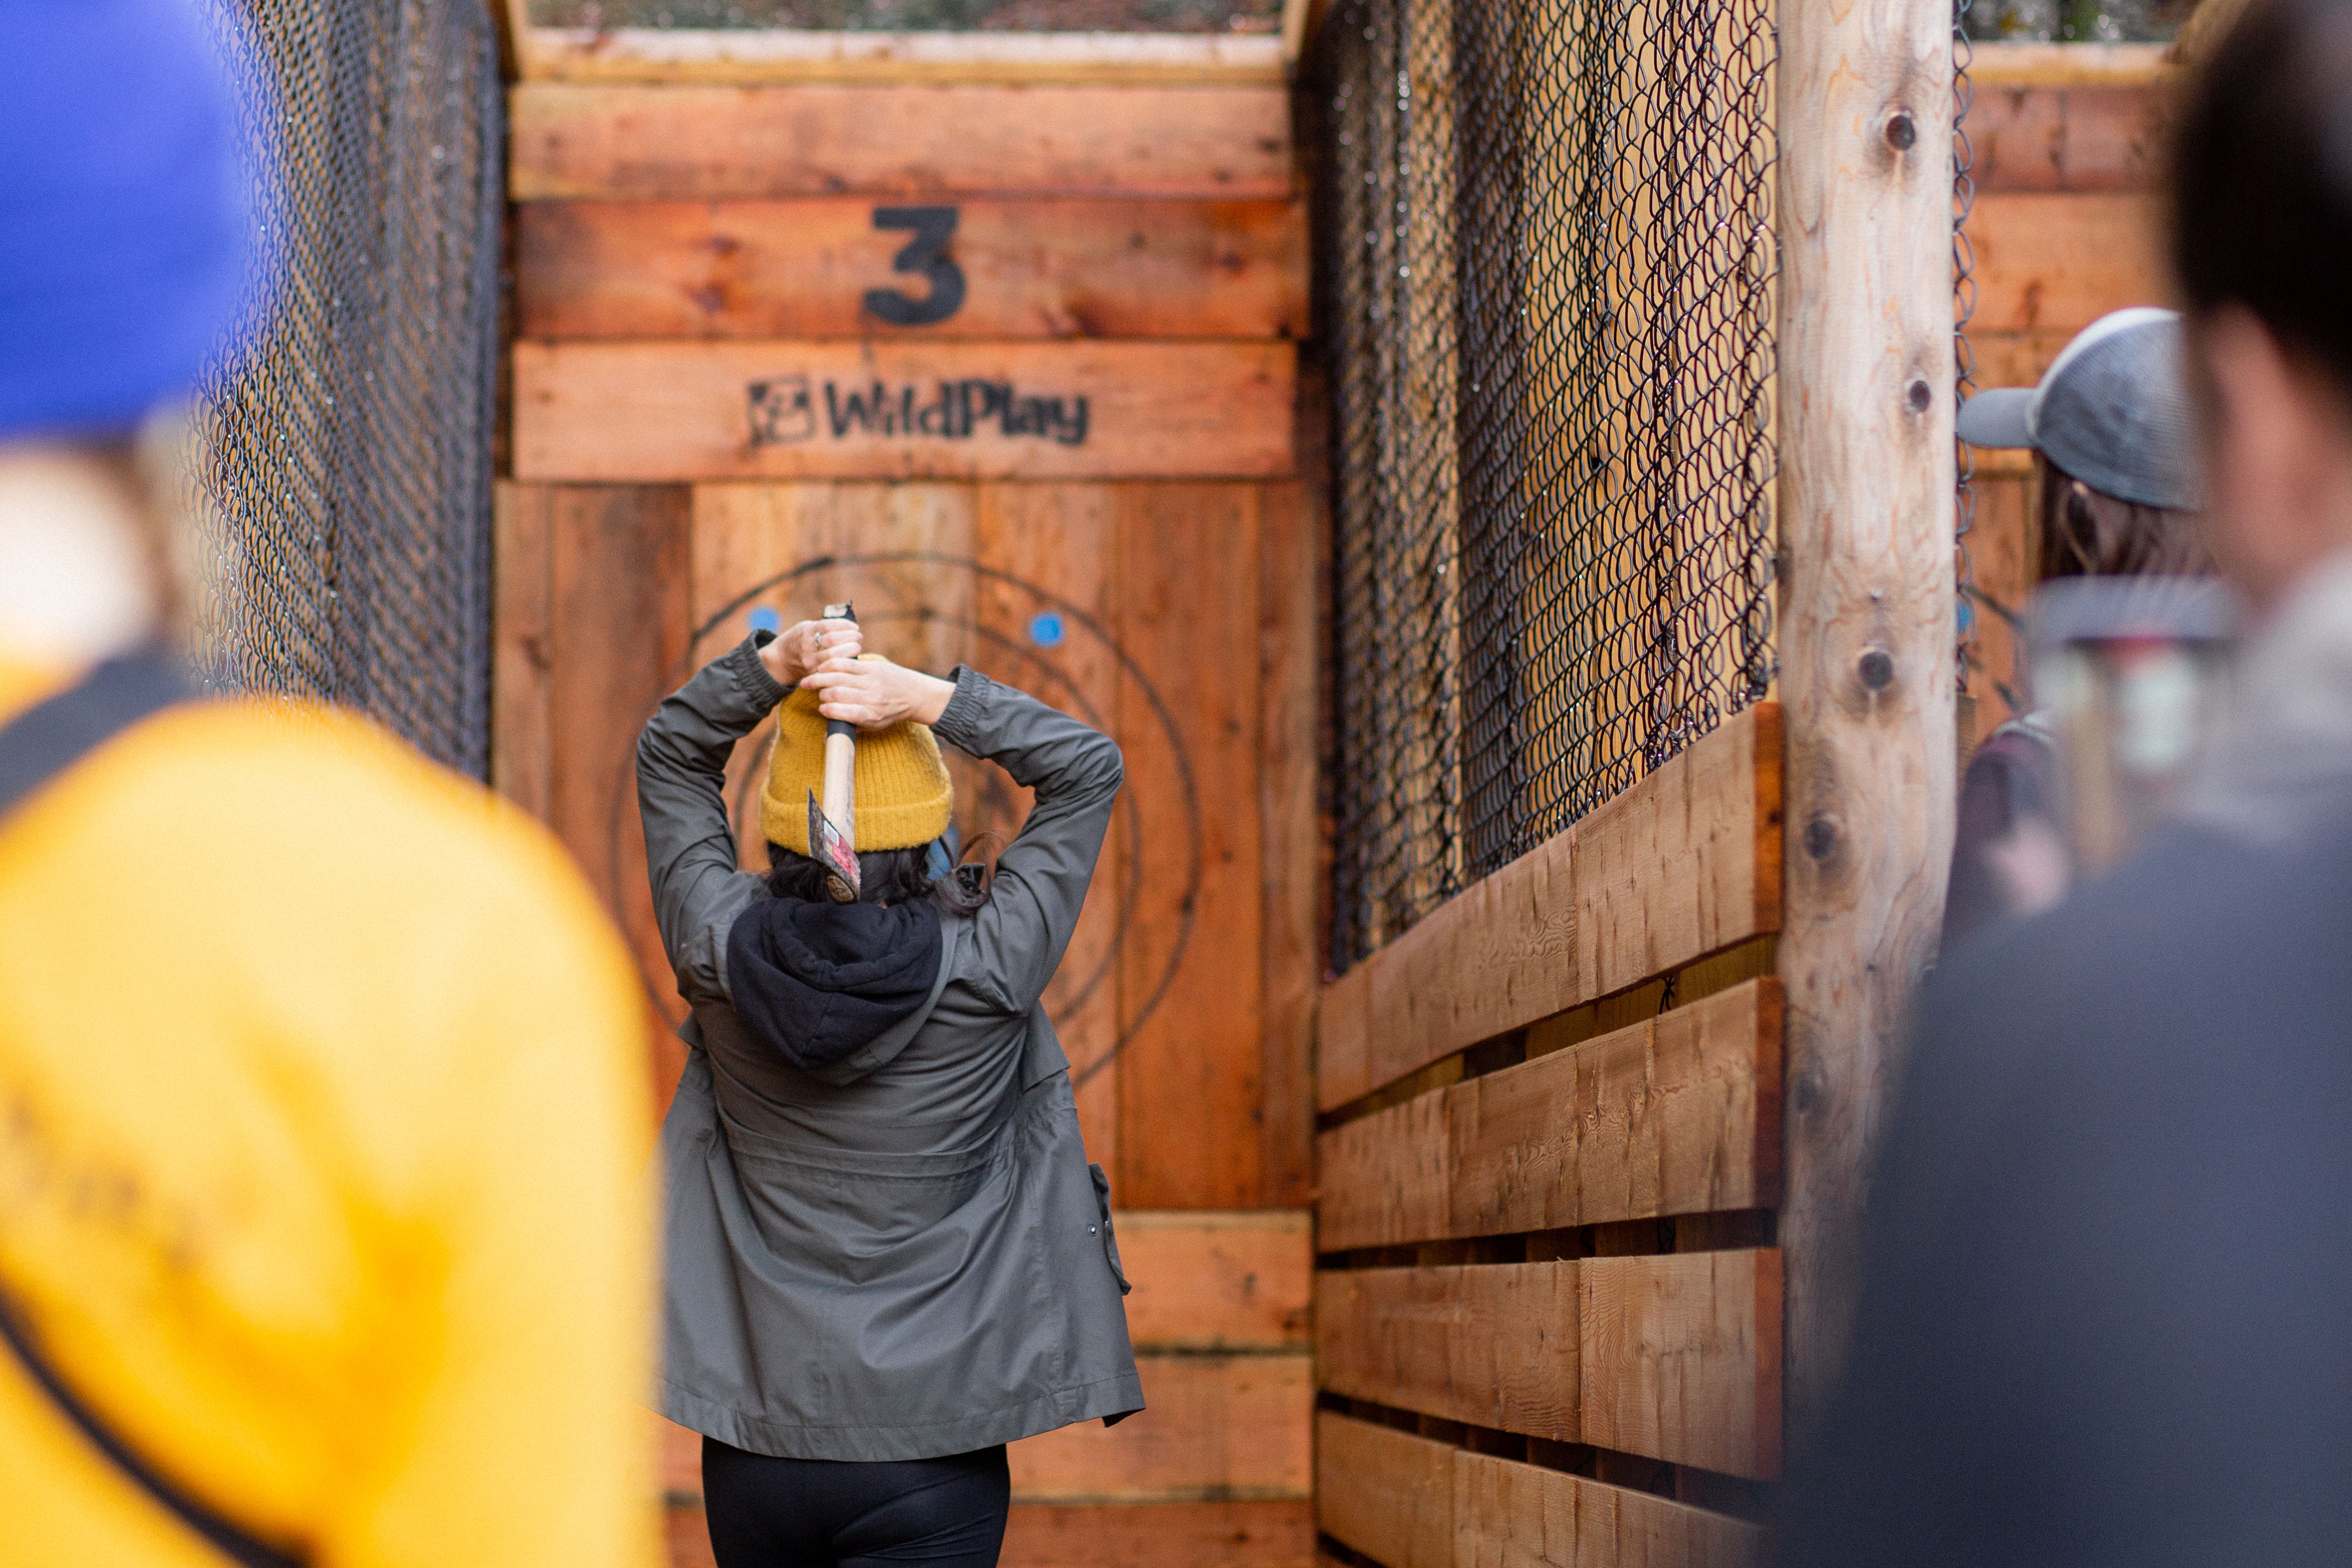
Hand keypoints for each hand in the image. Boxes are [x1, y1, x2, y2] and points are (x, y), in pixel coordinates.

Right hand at [758, 617, 861, 688]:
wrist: (782, 659)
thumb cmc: (800, 639)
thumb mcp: (807, 626)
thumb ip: (824, 626)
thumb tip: (851, 627)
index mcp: (806, 631)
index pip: (828, 626)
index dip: (845, 625)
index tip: (855, 627)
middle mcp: (807, 645)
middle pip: (833, 641)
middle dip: (850, 638)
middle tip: (859, 638)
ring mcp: (809, 660)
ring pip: (834, 656)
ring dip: (850, 650)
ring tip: (857, 647)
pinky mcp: (813, 672)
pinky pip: (832, 668)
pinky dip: (844, 662)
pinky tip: (851, 658)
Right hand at [800, 656, 954, 729]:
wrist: (915, 694)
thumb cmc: (889, 713)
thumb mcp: (874, 726)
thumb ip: (851, 729)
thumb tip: (826, 740)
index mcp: (872, 715)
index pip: (846, 713)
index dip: (829, 711)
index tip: (822, 709)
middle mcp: (873, 698)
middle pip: (838, 694)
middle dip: (823, 694)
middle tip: (819, 695)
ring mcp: (873, 681)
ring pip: (839, 677)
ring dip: (820, 679)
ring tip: (808, 681)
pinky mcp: (873, 667)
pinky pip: (847, 664)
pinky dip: (831, 665)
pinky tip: (822, 668)